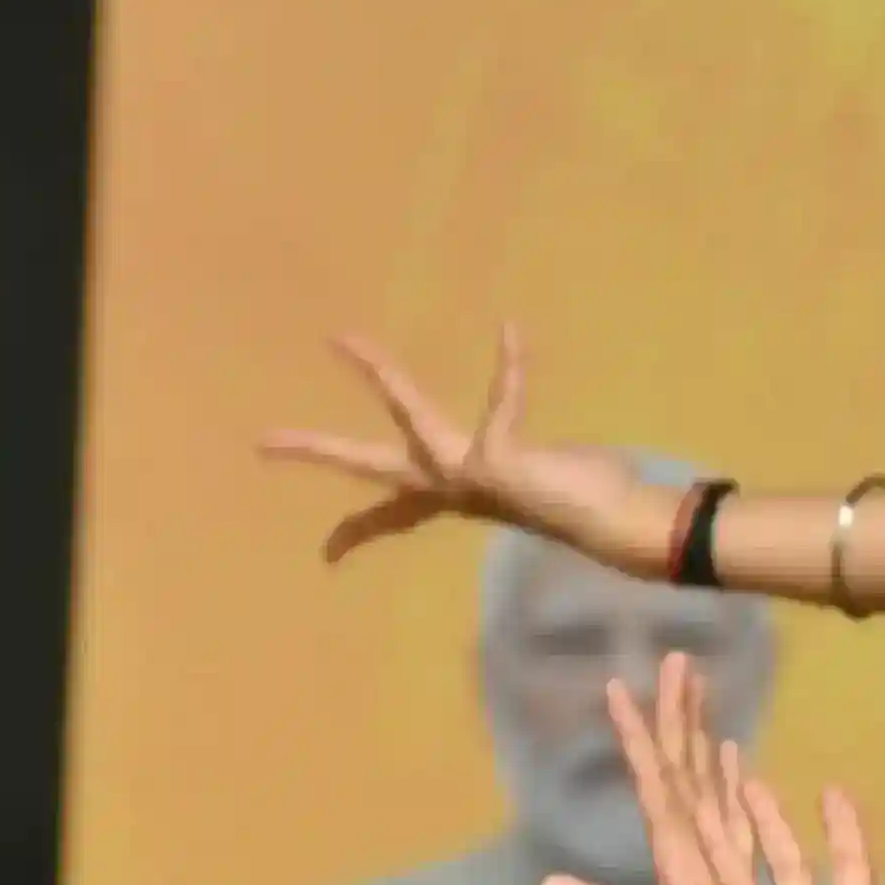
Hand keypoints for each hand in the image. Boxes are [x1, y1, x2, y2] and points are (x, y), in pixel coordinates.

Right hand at [258, 325, 658, 577]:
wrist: (622, 524)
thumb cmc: (582, 499)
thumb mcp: (540, 478)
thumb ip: (514, 458)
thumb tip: (516, 454)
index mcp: (456, 495)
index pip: (393, 514)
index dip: (357, 532)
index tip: (325, 555)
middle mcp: (454, 487)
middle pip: (373, 466)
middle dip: (317, 450)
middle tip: (262, 440)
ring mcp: (472, 475)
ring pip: (414, 417)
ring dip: (382, 375)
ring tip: (345, 337)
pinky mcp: (501, 462)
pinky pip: (504, 402)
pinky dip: (510, 366)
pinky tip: (509, 329)